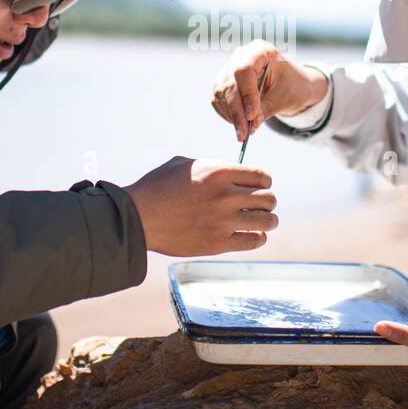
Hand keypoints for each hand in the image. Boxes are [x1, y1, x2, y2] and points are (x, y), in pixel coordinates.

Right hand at [124, 156, 277, 255]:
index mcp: (219, 172)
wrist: (138, 217)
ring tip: (263, 221)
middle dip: (267, 201)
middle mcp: (226, 195)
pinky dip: (257, 238)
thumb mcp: (184, 164)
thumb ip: (211, 165)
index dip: (264, 182)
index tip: (260, 187)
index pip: (262, 176)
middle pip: (268, 199)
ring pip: (267, 221)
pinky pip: (253, 241)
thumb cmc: (157, 187)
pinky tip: (252, 235)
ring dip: (268, 221)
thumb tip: (230, 169)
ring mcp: (223, 221)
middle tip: (260, 205)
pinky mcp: (217, 243)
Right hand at [210, 40, 329, 140]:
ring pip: (221, 94)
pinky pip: (218, 100)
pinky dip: (227, 115)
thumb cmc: (292, 85)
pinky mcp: (223, 84)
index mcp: (259, 51)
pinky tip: (239, 124)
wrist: (289, 84)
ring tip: (244, 133)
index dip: (246, 94)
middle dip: (237, 112)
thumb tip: (251, 126)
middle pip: (230, 84)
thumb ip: (267, 109)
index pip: (244, 70)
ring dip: (231, 115)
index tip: (252, 115)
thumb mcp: (285, 96)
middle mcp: (240, 57)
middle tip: (244, 134)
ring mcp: (229, 69)